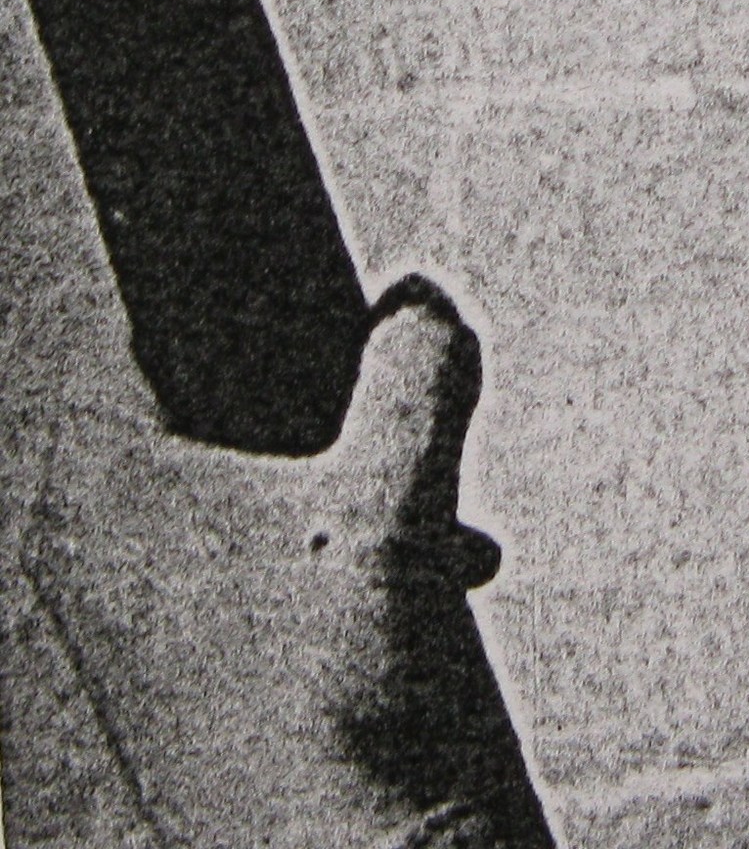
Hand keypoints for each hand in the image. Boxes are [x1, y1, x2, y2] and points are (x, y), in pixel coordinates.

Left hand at [22, 276, 552, 847]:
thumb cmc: (333, 689)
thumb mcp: (394, 498)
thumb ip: (414, 374)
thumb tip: (421, 297)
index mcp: (101, 493)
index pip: (135, 334)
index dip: (223, 287)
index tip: (302, 268)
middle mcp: (100, 553)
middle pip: (215, 409)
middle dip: (331, 404)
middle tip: (400, 405)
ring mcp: (142, 622)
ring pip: (257, 490)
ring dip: (356, 484)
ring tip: (439, 517)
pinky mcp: (195, 678)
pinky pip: (271, 568)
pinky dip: (351, 554)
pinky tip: (440, 577)